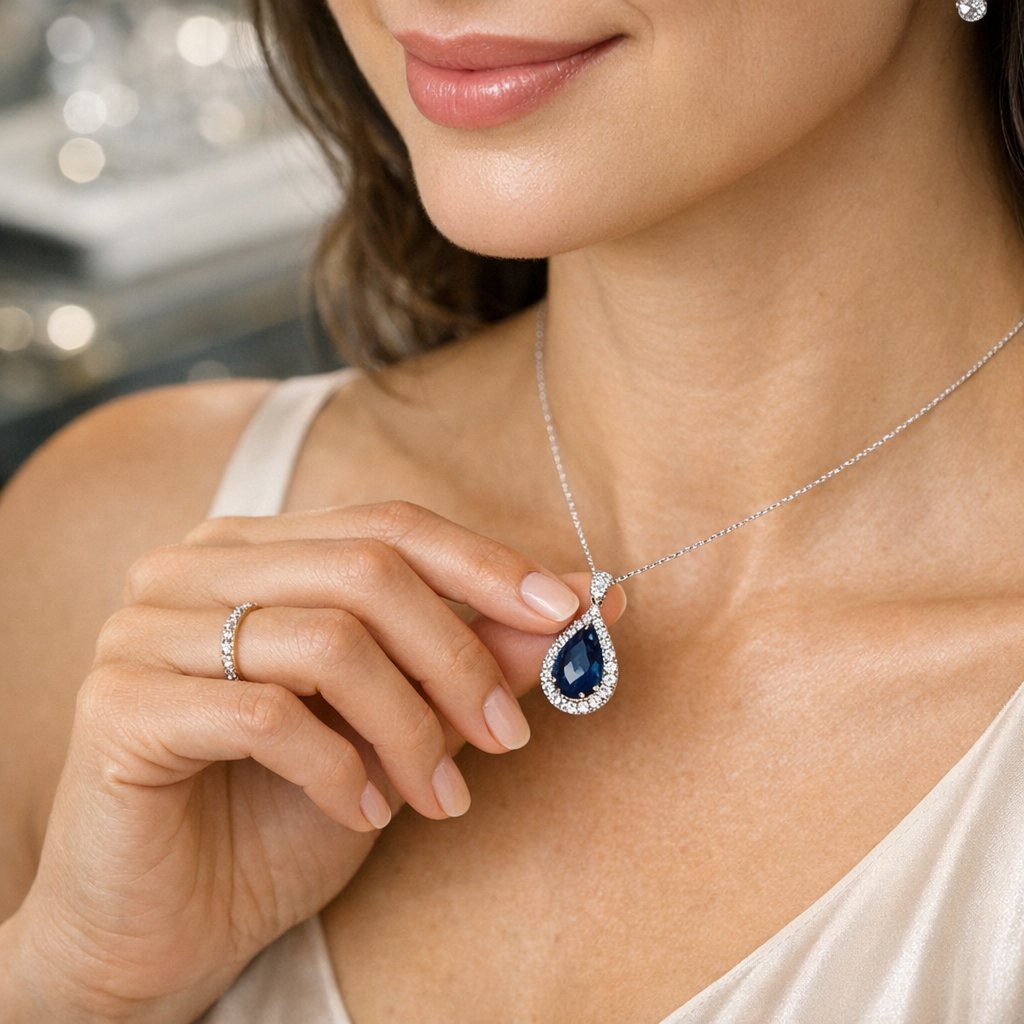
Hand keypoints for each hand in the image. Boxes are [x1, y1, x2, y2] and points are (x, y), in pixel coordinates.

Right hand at [8, 501, 622, 1022]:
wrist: (174, 922)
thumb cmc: (289, 811)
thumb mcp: (401, 723)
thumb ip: (476, 655)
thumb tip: (586, 601)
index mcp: (258, 550)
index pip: (388, 525)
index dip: (486, 564)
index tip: (569, 611)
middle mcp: (194, 568)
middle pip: (366, 571)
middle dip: (458, 658)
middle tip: (509, 739)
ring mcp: (146, 629)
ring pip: (327, 639)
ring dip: (410, 727)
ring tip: (439, 796)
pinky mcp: (118, 704)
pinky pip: (266, 714)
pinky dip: (341, 768)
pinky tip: (365, 812)